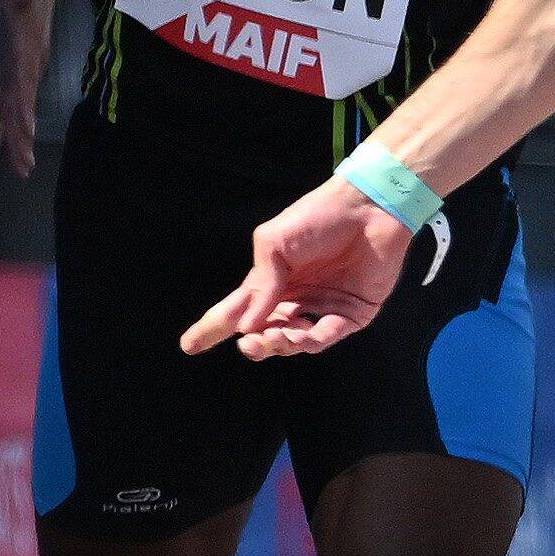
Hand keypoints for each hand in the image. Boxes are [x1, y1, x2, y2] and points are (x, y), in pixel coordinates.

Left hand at [0, 0, 58, 176]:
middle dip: (25, 137)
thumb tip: (22, 0)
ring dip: (19, 137)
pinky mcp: (21, 64)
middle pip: (26, 106)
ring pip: (22, 107)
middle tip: (23, 168)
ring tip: (18, 166)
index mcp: (29, 49)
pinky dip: (9, 121)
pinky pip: (15, 99)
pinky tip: (0, 141)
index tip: (24, 137)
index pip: (26, 85)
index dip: (25, 111)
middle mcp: (32, 63)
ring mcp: (28, 65)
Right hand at [184, 177, 412, 359]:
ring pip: (294, 341)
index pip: (236, 311)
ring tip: (275, 335)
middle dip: (254, 344)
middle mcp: (294, 298)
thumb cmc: (317, 218)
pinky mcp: (352, 313)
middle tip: (248, 344)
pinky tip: (303, 331)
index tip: (187, 346)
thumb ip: (261, 283)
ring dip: (281, 343)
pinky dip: (313, 338)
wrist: (367, 209)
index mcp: (270, 281)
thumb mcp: (274, 243)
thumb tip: (247, 325)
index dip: (212, 329)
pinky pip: (327, 335)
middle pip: (264, 333)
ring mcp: (322, 307)